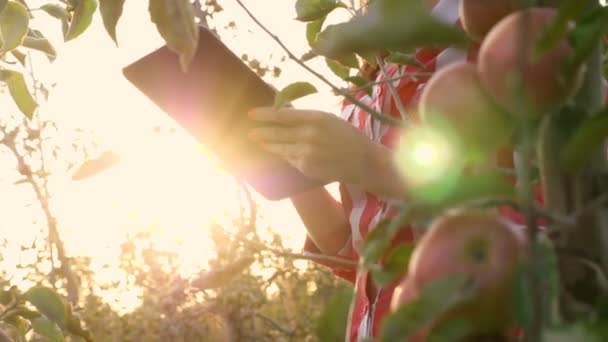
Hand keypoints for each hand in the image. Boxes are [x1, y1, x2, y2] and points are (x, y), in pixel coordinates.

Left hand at [248, 107, 378, 186]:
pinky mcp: (305, 167)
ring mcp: (305, 152)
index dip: (265, 114)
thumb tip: (283, 116)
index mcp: (315, 118)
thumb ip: (307, 118)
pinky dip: (283, 155)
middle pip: (276, 132)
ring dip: (267, 144)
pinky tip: (278, 152)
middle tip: (249, 131)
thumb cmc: (349, 137)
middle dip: (261, 132)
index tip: (252, 114)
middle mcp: (308, 134)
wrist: (364, 162)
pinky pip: (289, 159)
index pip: (283, 115)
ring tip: (257, 140)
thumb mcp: (330, 119)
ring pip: (279, 147)